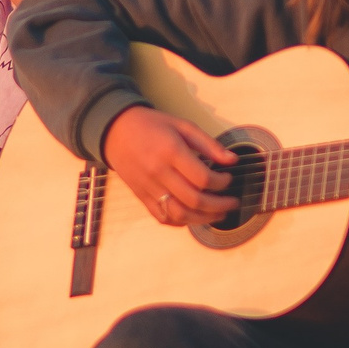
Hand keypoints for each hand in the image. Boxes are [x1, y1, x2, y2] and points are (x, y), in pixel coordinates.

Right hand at [102, 106, 237, 226]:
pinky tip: (194, 216)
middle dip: (219, 205)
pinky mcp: (142, 196)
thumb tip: (232, 160)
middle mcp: (159, 172)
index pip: (202, 178)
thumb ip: (209, 144)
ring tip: (218, 214)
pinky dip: (181, 222)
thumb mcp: (182, 126)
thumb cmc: (151, 125)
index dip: (222, 182)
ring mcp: (149, 187)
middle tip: (232, 202)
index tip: (228, 178)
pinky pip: (163, 217)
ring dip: (203, 218)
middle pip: (194, 200)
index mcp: (171, 152)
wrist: (116, 131)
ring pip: (180, 214)